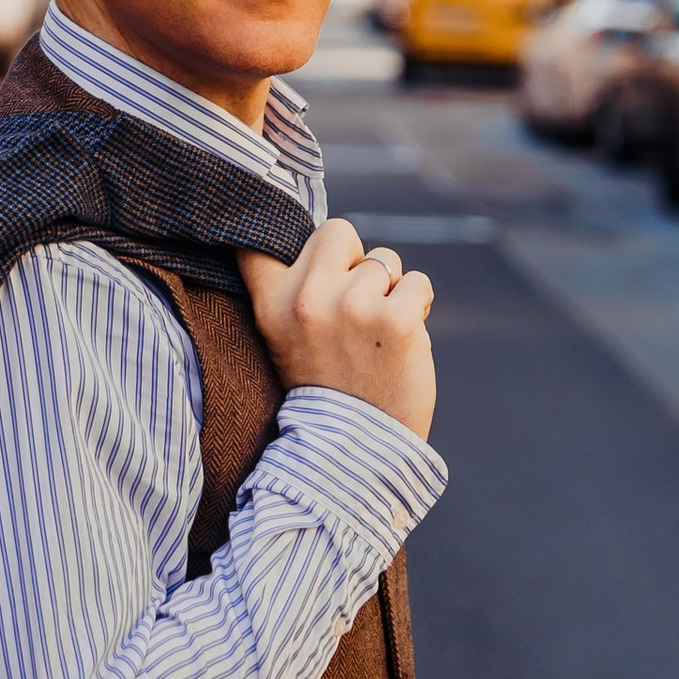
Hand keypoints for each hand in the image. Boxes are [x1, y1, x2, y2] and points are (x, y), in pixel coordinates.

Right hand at [240, 222, 436, 437]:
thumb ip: (299, 289)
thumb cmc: (326, 387)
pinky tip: (402, 337)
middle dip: (355, 259)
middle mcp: (307, 299)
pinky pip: (418, 283)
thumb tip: (334, 239)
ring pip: (386, 260)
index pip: (260, 240)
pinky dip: (419, 305)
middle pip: (338, 231)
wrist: (356, 451)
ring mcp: (352, 307)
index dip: (278, 228)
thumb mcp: (287, 337)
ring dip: (390, 289)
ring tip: (376, 333)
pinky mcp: (396, 321)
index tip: (293, 241)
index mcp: (271, 304)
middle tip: (354, 302)